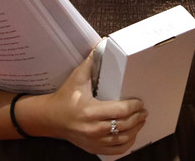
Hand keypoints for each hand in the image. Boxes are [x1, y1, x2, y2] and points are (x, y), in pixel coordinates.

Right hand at [22, 51, 146, 154]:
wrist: (50, 118)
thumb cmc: (65, 96)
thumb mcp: (77, 77)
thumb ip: (91, 61)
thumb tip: (104, 43)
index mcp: (90, 111)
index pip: (119, 111)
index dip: (134, 106)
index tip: (140, 101)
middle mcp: (93, 128)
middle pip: (124, 126)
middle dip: (138, 117)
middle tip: (144, 110)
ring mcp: (93, 141)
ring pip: (122, 139)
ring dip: (136, 130)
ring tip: (141, 120)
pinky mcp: (93, 148)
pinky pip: (115, 151)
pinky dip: (127, 144)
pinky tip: (132, 135)